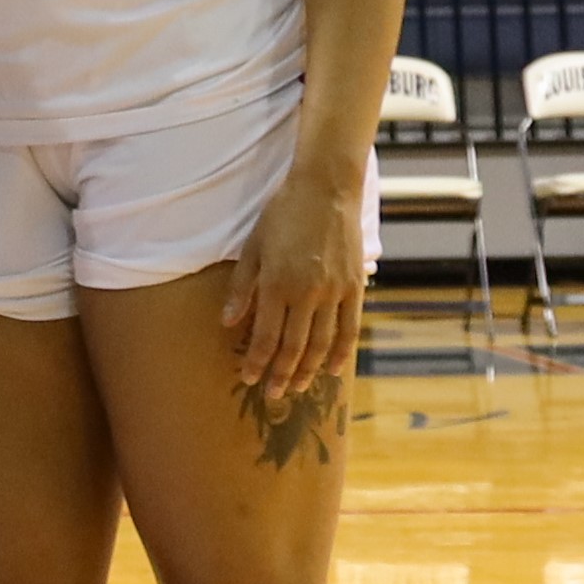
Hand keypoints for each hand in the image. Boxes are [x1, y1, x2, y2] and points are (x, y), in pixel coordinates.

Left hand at [222, 161, 366, 404]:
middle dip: (281, 373)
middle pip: (293, 345)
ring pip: (322, 342)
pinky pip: (350, 326)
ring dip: (308, 368)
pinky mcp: (355, 286)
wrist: (326, 189)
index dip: (256, 361)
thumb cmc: (282, 214)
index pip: (264, 335)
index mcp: (277, 284)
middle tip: (272, 394)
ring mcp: (334, 291)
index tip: (248, 379)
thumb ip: (242, 287)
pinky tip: (333, 368)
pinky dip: (342, 351)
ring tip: (297, 387)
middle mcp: (307, 293)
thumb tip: (228, 322)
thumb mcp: (252, 247)